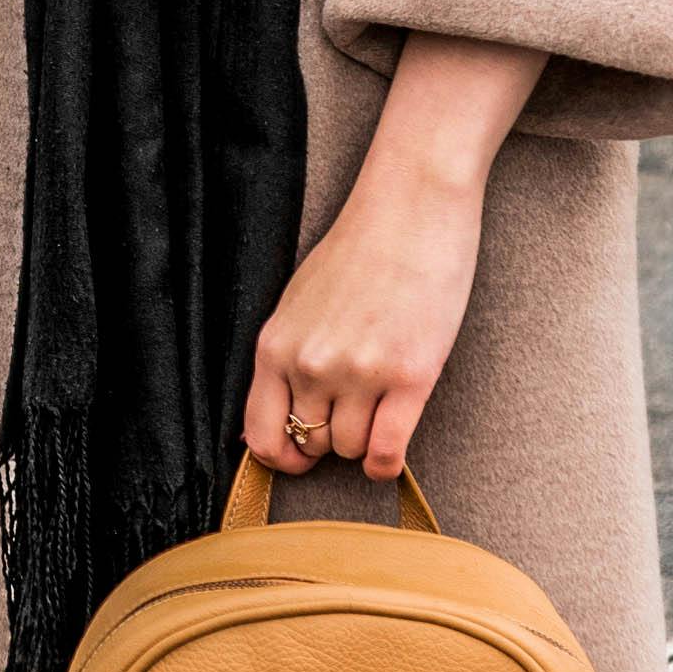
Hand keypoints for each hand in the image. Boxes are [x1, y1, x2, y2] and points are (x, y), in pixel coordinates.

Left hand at [245, 35, 545, 480]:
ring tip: (377, 413)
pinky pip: (386, 451)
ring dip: (362, 443)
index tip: (297, 457)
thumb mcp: (298, 302)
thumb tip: (273, 421)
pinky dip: (385, 464)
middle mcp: (311, 364)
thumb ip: (284, 358)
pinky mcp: (410, 376)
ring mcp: (360, 372)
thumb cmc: (360, 249)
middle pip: (310, 444)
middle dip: (328, 441)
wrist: (412, 206)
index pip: (260, 434)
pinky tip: (388, 456)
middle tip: (350, 419)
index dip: (279, 457)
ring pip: (349, 449)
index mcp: (275, 345)